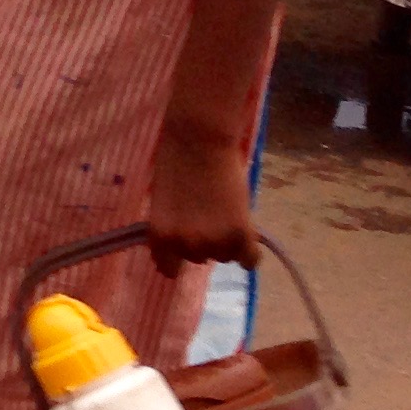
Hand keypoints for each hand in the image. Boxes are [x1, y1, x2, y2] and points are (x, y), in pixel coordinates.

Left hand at [144, 132, 257, 274]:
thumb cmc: (176, 162)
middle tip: (207, 216)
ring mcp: (214, 242)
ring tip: (225, 213)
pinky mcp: (241, 234)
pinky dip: (250, 252)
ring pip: (225, 257)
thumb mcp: (164, 203)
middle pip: (199, 259)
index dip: (178, 259)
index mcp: (160, 236)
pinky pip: (250, 259)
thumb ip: (174, 227)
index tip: (183, 253)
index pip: (169, 269)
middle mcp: (185, 245)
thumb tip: (186, 245)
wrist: (199, 140)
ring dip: (227, 241)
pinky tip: (248, 234)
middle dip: (204, 242)